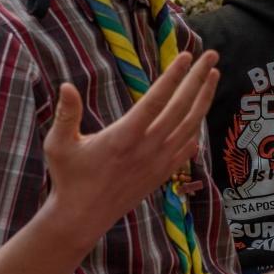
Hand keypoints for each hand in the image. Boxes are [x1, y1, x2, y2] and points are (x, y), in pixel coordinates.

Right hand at [43, 50, 220, 242]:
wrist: (82, 218)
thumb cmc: (69, 178)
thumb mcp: (59, 144)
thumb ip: (66, 113)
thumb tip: (66, 85)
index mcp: (124, 137)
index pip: (155, 100)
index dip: (173, 76)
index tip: (186, 56)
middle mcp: (147, 148)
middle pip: (181, 107)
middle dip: (198, 79)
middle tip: (211, 56)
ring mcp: (158, 162)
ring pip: (190, 125)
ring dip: (204, 99)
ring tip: (214, 76)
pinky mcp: (162, 174)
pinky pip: (187, 147)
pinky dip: (197, 128)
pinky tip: (201, 115)